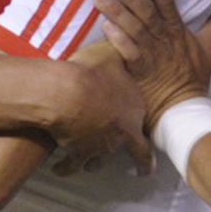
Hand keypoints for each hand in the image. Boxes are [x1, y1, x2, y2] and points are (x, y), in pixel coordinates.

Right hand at [49, 42, 154, 176]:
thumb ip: (120, 53)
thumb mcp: (112, 55)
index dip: (150, 149)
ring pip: (99, 161)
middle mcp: (121, 134)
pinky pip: (72, 165)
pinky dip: (66, 167)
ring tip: (88, 164)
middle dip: (137, 164)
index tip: (151, 163)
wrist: (68, 93)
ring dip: (94, 162)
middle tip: (139, 172)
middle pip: (131, 152)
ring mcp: (100, 146)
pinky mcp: (77, 152)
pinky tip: (59, 168)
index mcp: (134, 113)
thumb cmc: (93, 72)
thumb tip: (122, 39)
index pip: (147, 135)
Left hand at [93, 0, 210, 125]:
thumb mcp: (209, 48)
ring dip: (117, 11)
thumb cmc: (193, 78)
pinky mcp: (140, 70)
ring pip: (133, 29)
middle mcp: (164, 40)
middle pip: (147, 13)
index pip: (169, 5)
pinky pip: (128, 52)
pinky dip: (118, 39)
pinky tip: (105, 26)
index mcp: (178, 32)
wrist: (184, 108)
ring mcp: (151, 55)